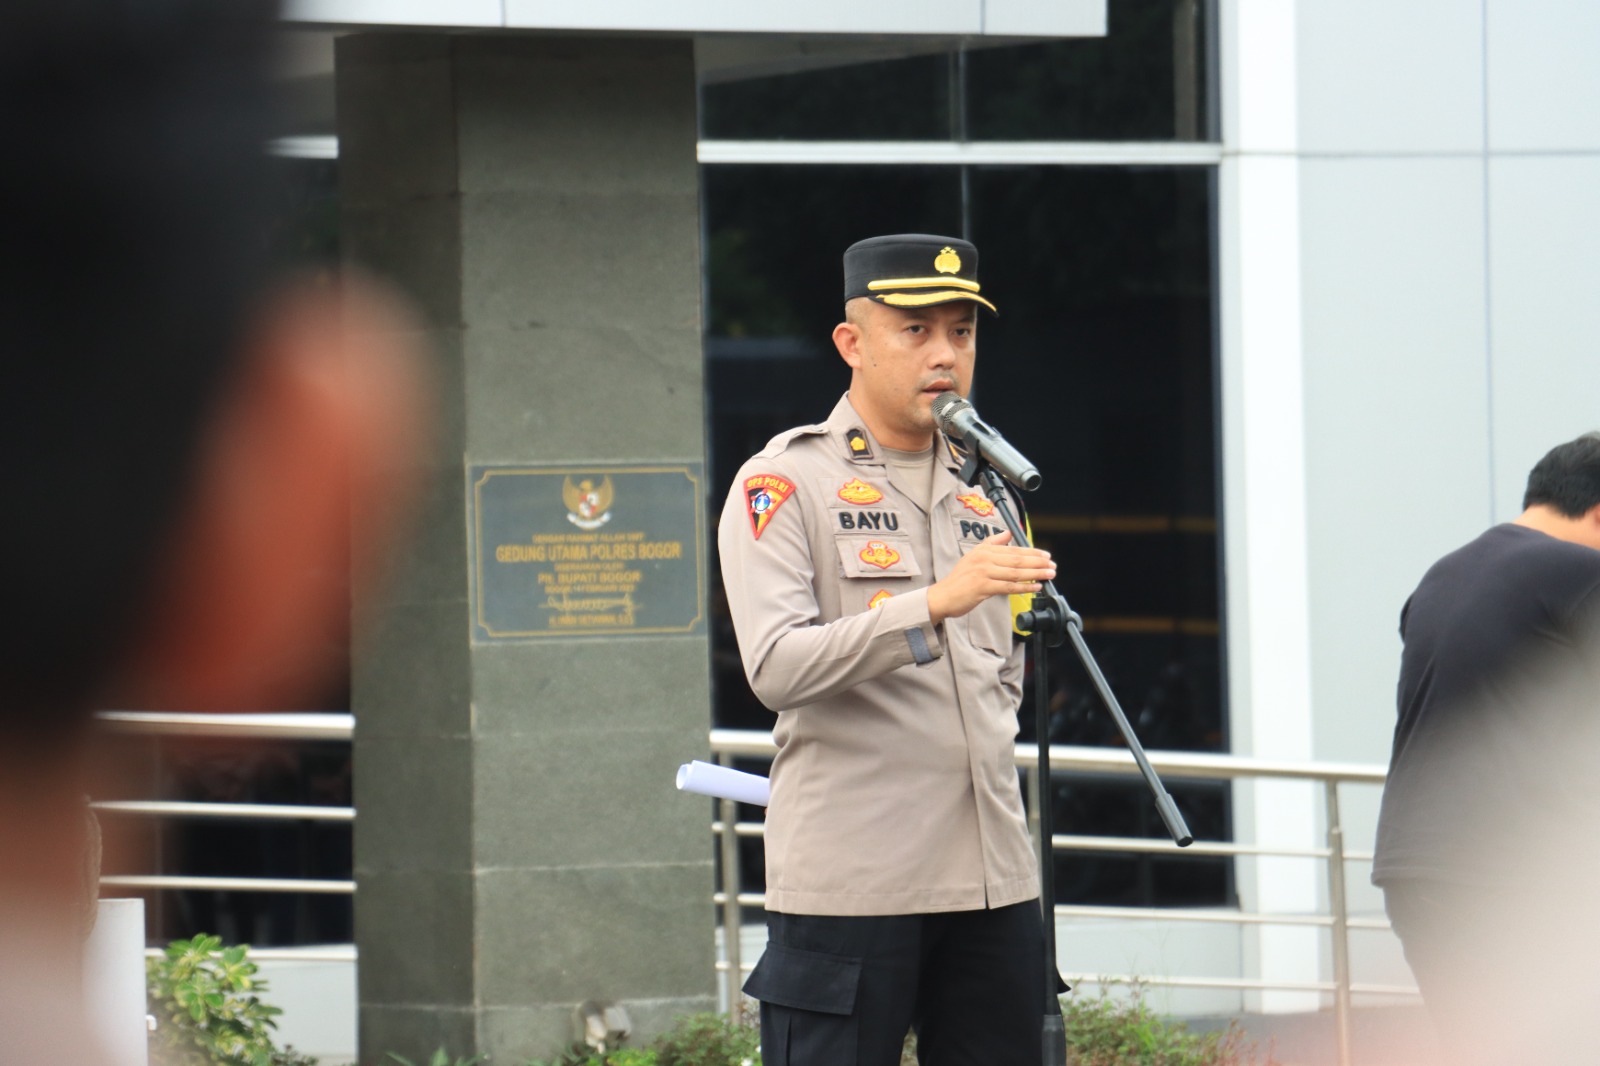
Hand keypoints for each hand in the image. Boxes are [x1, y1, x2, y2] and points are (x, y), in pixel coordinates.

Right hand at [926, 530, 1055, 624]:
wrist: (943, 596)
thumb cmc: (959, 579)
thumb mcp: (973, 555)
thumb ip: (991, 543)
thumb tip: (1008, 533)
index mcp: (984, 550)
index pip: (1013, 549)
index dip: (1032, 552)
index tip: (1046, 555)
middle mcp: (984, 559)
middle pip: (1017, 559)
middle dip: (1038, 562)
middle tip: (1052, 565)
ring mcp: (983, 573)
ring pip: (1015, 573)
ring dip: (1035, 574)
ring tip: (1049, 575)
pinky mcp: (983, 587)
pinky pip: (1008, 587)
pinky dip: (1024, 587)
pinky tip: (1035, 587)